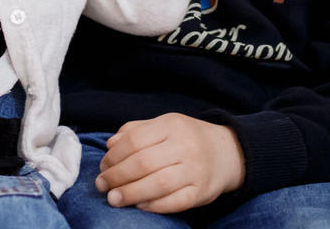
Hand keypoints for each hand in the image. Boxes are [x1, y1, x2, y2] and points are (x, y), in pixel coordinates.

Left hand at [95, 113, 244, 212]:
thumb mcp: (164, 125)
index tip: (103, 167)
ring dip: (131, 193)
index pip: (135, 140)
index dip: (114, 156)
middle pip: (143, 163)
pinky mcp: (201, 192)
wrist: (227, 153)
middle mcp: (185, 146)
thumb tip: (110, 145)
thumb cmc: (187, 139)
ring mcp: (195, 170)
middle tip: (102, 185)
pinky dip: (153, 205)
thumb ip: (136, 131)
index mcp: (172, 125)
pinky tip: (139, 205)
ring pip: (157, 184)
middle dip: (117, 176)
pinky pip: (174, 202)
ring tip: (114, 199)